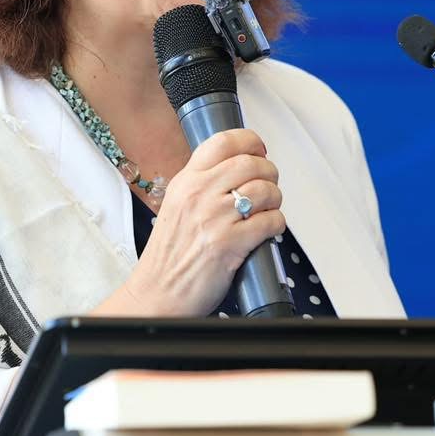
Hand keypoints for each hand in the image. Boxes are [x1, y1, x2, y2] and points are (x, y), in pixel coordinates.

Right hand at [96, 129, 283, 317]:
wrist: (158, 294)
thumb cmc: (169, 256)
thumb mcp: (175, 206)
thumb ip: (201, 185)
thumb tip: (236, 170)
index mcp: (185, 181)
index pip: (222, 141)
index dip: (249, 141)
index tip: (259, 149)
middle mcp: (199, 194)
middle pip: (250, 163)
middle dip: (269, 172)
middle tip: (269, 184)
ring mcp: (214, 218)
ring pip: (265, 190)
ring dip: (275, 198)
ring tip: (269, 208)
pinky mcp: (229, 244)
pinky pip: (270, 221)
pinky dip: (277, 224)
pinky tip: (269, 229)